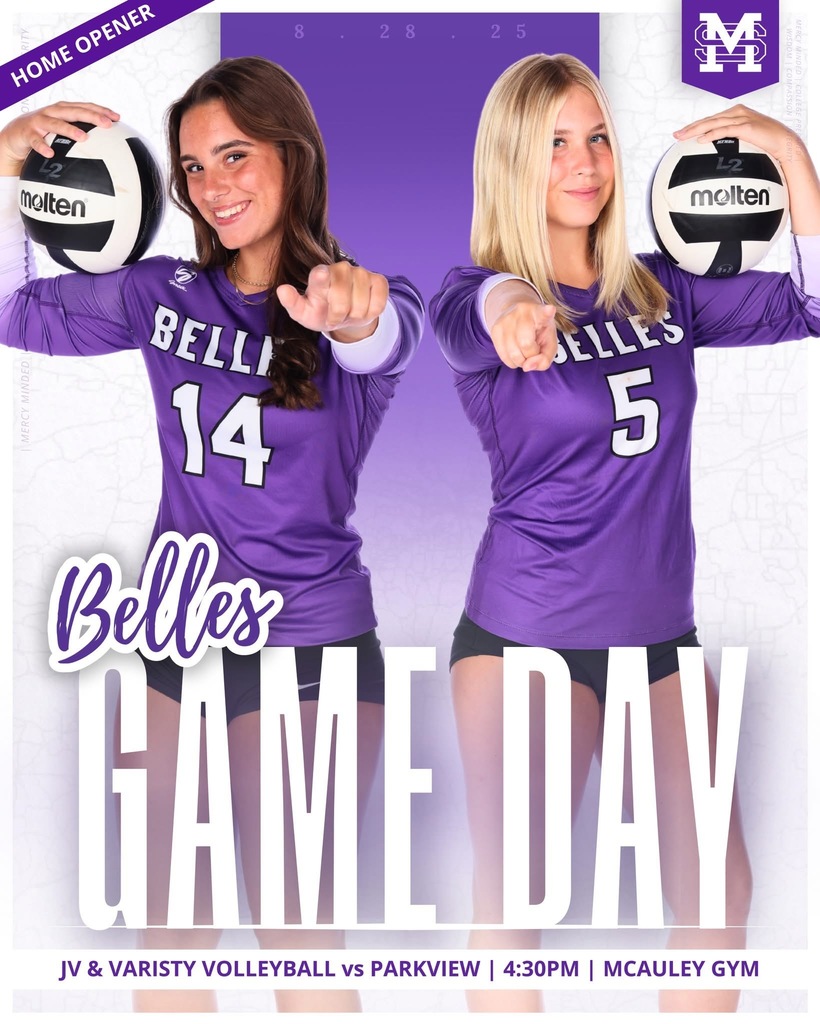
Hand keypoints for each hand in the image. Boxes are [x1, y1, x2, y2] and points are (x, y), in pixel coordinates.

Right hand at [0, 102, 119, 175]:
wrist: (16, 134)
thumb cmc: (45, 132)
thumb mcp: (63, 128)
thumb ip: (81, 131)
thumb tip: (108, 145)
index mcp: (63, 110)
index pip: (85, 107)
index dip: (101, 110)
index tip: (117, 117)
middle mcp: (52, 112)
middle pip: (74, 112)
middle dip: (91, 116)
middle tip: (107, 124)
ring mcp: (39, 122)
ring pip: (55, 124)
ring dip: (69, 130)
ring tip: (83, 138)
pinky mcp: (28, 134)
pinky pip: (36, 141)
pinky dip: (42, 146)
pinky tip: (51, 153)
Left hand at [276, 262, 388, 341]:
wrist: (345, 315)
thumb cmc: (321, 311)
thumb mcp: (304, 313)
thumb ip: (292, 303)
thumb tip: (281, 290)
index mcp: (320, 274)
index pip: (320, 275)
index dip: (322, 278)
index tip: (321, 276)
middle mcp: (341, 268)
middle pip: (342, 300)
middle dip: (338, 316)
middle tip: (335, 316)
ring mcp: (361, 272)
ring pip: (361, 306)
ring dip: (354, 316)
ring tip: (349, 312)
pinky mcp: (379, 280)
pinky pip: (378, 304)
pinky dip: (371, 313)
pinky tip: (364, 308)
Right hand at [490, 300, 557, 371]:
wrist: (517, 314)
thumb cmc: (538, 331)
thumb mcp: (549, 343)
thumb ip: (545, 359)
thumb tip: (526, 367)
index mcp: (540, 313)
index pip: (543, 313)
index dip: (547, 312)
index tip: (550, 309)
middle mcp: (522, 312)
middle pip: (526, 344)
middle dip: (531, 355)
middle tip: (533, 350)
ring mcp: (505, 319)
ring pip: (513, 354)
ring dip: (521, 361)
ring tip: (524, 352)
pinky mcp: (495, 329)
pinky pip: (503, 357)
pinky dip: (512, 362)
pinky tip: (516, 352)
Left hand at [674, 103, 819, 233]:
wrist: (785, 146)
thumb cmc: (767, 149)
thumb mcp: (746, 148)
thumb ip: (732, 151)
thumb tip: (719, 169)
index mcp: (735, 116)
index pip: (711, 121)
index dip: (695, 126)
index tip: (681, 135)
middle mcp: (737, 114)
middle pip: (708, 120)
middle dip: (690, 128)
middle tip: (675, 136)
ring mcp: (741, 119)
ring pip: (713, 122)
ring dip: (695, 130)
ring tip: (682, 137)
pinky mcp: (747, 126)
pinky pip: (725, 130)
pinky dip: (712, 134)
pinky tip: (700, 141)